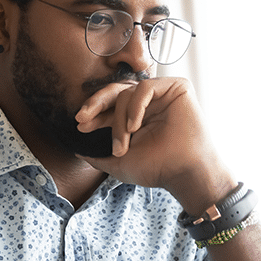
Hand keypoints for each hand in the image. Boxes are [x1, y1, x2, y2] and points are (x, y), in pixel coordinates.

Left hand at [75, 78, 233, 213]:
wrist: (183, 172)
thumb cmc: (157, 169)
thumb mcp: (118, 164)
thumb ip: (97, 157)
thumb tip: (77, 152)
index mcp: (136, 117)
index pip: (110, 107)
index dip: (94, 114)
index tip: (80, 125)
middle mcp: (148, 104)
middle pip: (115, 92)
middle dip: (95, 104)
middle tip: (83, 117)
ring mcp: (162, 95)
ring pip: (127, 93)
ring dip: (119, 120)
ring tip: (124, 144)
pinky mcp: (177, 87)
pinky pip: (146, 87)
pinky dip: (136, 106)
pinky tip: (135, 125)